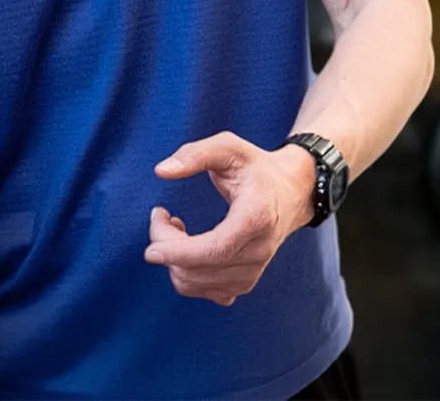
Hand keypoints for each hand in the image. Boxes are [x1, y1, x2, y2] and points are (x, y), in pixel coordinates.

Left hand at [142, 131, 317, 305]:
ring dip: (172, 259)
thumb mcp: (229, 147)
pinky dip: (184, 273)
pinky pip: (203, 291)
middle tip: (159, 215)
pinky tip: (188, 247)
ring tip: (174, 226)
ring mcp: (253, 271)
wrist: (289, 193)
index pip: (216, 249)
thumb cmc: (255, 168)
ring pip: (196, 283)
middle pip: (199, 267)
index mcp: (257, 217)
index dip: (179, 253)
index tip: (150, 248)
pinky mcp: (244, 282)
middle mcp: (259, 251)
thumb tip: (162, 171)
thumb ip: (195, 154)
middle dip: (166, 245)